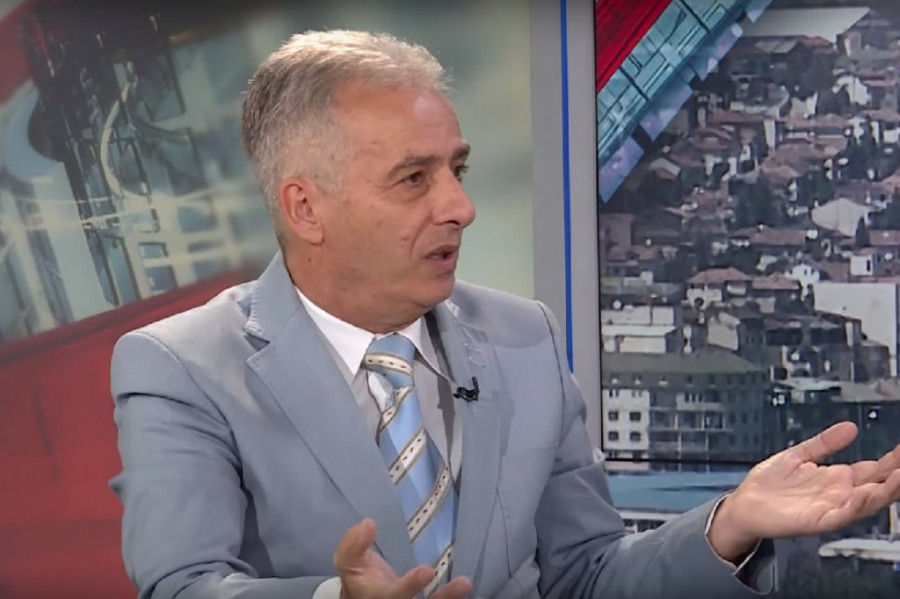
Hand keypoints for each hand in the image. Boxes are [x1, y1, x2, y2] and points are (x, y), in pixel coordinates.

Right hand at [334, 518, 472, 598]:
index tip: (427, 570)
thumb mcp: (348, 561)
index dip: (410, 586)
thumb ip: (353, 544)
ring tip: (467, 582)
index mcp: (378, 598)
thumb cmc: (359, 578)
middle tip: (464, 582)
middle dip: (443, 598)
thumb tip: (368, 524)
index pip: (393, 596)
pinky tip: (468, 589)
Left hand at [708, 421, 899, 561]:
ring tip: (899, 477)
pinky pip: (842, 514)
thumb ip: (824, 442)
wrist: (745, 504)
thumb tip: (850, 427)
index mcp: (836, 478)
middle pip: (876, 485)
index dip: (891, 461)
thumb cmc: (769, 484)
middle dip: (895, 475)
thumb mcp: (799, 454)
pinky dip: (856, 504)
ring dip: (884, 491)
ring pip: (866, 502)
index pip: (873, 469)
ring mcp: (830, 508)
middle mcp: (838, 494)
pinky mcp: (817, 520)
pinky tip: (866, 493)